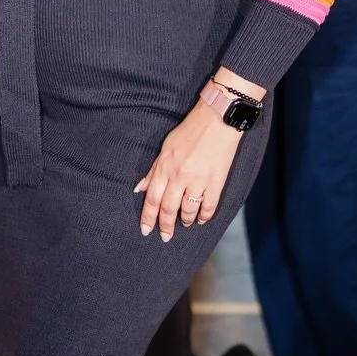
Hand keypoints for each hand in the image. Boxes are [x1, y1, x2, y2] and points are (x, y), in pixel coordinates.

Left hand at [136, 100, 246, 242]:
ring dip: (185, 220)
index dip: (148, 217)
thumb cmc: (190, 131)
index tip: (146, 230)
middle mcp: (179, 176)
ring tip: (184, 224)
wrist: (217, 119)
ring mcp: (198, 180)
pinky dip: (204, 216)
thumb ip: (153, 170)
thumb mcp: (165, 147)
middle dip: (165, 226)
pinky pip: (209, 206)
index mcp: (165, 167)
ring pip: (188, 210)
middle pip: (168, 208)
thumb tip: (139, 189)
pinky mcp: (216, 181)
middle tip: (165, 236)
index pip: (152, 199)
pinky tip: (201, 219)